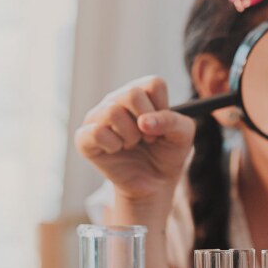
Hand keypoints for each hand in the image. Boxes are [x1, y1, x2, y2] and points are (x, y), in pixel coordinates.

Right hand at [75, 76, 195, 207]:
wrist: (153, 183)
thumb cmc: (167, 153)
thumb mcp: (182, 136)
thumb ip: (173, 121)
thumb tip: (144, 122)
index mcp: (141, 93)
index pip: (153, 84)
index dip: (162, 108)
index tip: (161, 126)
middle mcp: (116, 100)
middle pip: (132, 94)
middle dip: (147, 122)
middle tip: (148, 138)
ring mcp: (98, 117)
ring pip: (113, 112)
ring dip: (131, 136)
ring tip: (132, 145)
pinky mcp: (85, 138)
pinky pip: (96, 132)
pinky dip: (113, 146)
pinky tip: (117, 150)